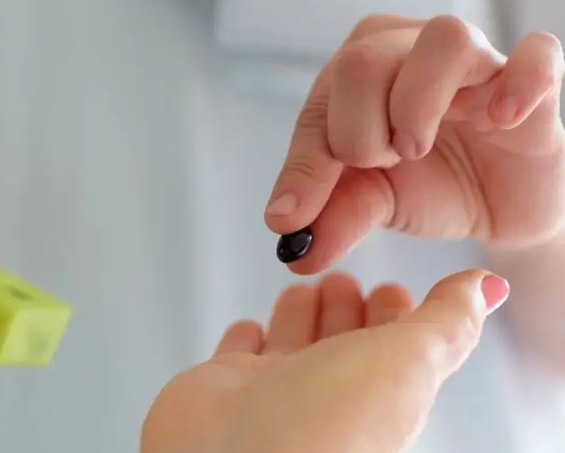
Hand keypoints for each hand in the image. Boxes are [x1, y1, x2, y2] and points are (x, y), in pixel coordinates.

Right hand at [140, 270, 508, 452]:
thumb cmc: (322, 431)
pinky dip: (245, 338)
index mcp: (382, 398)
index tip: (395, 288)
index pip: (395, 349)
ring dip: (299, 315)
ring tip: (306, 288)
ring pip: (291, 344)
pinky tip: (249, 326)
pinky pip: (237, 356)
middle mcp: (328, 398)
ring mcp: (274, 393)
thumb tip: (486, 288)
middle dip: (346, 308)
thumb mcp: (406, 362)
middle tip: (347, 278)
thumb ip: (445, 322)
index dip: (396, 316)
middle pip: (341, 344)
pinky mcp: (223, 387)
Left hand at [265, 15, 564, 271]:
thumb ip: (332, 216)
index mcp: (358, 65)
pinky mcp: (535, 82)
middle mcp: (411, 44)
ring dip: (420, 105)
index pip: (319, 99)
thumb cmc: (426, 184)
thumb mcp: (371, 201)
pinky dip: (519, 82)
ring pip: (444, 39)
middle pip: (364, 60)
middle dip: (361, 131)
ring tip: (419, 149)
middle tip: (385, 165)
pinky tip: (500, 120)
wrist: (496, 210)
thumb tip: (292, 246)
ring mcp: (476, 58)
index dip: (308, 163)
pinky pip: (538, 54)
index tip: (296, 216)